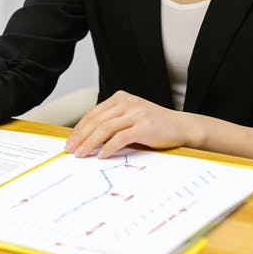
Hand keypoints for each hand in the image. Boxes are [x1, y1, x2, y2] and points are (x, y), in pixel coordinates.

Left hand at [65, 91, 192, 158]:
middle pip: (97, 120)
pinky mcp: (145, 126)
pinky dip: (108, 147)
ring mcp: (136, 113)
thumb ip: (113, 122)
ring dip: (90, 143)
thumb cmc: (155, 125)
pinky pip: (121, 137)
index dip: (79, 128)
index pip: (93, 113)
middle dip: (81, 136)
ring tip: (81, 154)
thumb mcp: (131, 117)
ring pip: (105, 128)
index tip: (70, 141)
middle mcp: (127, 103)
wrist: (182, 127)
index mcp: (121, 98)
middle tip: (71, 150)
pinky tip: (101, 155)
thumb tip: (87, 139)